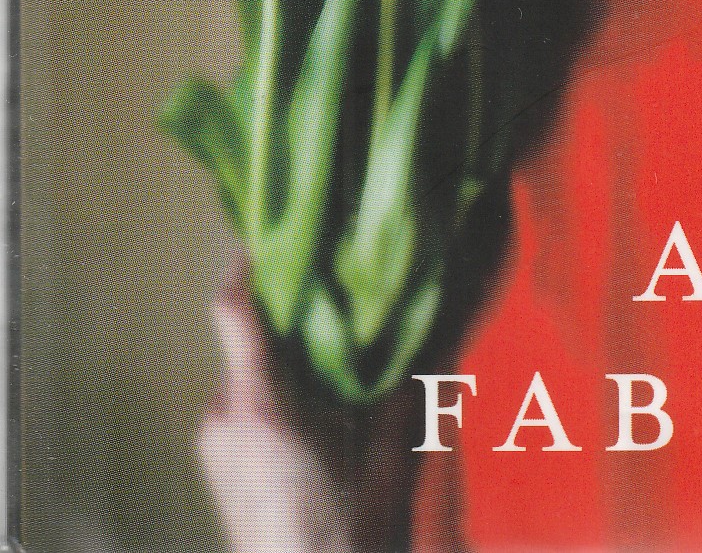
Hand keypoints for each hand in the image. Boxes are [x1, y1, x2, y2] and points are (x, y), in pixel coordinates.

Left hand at [198, 270, 418, 552]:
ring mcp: (213, 442)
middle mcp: (224, 415)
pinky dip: (271, 394)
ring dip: (283, 361)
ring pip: (248, 373)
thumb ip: (403, 392)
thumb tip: (432, 334)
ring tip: (330, 366)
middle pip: (249, 338)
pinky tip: (312, 413)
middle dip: (288, 317)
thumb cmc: (345, 532)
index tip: (273, 232)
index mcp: (260, 406)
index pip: (235, 311)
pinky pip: (241, 404)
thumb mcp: (385, 458)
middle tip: (332, 300)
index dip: (248, 264)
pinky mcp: (215, 463)